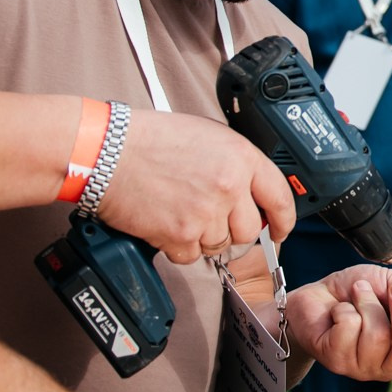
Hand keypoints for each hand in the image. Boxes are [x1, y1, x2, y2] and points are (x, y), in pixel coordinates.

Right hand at [92, 108, 296, 265]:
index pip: (280, 197)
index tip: (280, 230)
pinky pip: (190, 256)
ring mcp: (207, 212)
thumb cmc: (149, 140)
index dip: (284, 219)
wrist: (107, 152)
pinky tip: (164, 223)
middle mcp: (229, 186)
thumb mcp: (206, 136)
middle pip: (250, 230)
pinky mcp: (181, 234)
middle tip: (208, 217)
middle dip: (232, 229)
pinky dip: (177, 247)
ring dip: (202, 237)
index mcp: (241, 157)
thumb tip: (249, 191)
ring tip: (178, 211)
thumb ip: (234, 163)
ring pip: (219, 245)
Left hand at [285, 267, 391, 382]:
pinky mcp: (337, 361)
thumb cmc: (355, 293)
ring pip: (376, 336)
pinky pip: (349, 328)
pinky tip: (338, 311)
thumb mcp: (387, 283)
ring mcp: (361, 367)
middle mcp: (387, 364)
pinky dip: (344, 309)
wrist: (317, 296)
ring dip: (367, 302)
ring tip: (358, 291)